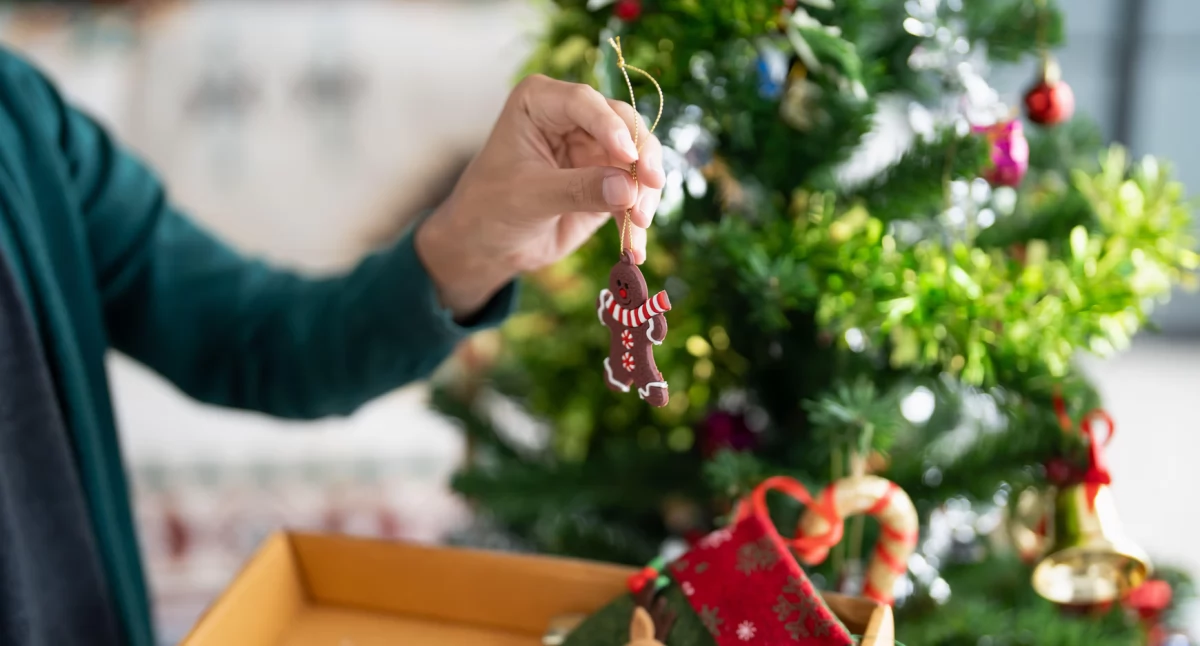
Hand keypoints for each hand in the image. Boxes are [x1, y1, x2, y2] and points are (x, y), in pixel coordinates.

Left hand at [415, 74, 664, 318]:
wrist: (487, 245)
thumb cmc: (490, 208)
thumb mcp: (529, 196)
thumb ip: (578, 189)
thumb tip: (629, 188)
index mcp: (541, 102)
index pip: (584, 103)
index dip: (610, 127)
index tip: (629, 157)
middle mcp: (574, 118)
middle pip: (624, 124)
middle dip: (642, 157)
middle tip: (652, 186)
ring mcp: (594, 149)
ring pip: (638, 159)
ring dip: (645, 192)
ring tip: (639, 224)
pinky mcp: (608, 182)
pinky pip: (635, 193)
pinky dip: (638, 218)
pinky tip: (634, 248)